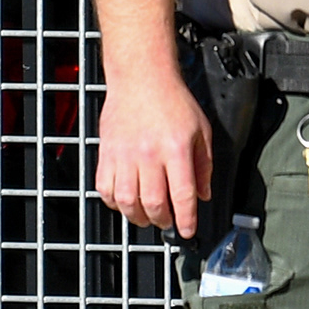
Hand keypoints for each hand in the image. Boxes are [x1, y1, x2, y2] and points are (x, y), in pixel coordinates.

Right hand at [93, 78, 214, 237]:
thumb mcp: (201, 130)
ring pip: (126, 201)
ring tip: (146, 217)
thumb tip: (203, 195)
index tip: (188, 230)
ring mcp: (124, 154)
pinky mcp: (106, 152)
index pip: (182, 195)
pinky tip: (124, 202)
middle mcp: (149, 154)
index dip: (186, 219)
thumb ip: (204, 165)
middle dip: (162, 221)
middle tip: (167, 223)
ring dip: (137, 217)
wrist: (141, 77)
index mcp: (176, 149)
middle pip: (153, 203)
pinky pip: (105, 188)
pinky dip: (114, 202)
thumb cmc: (172, 101)